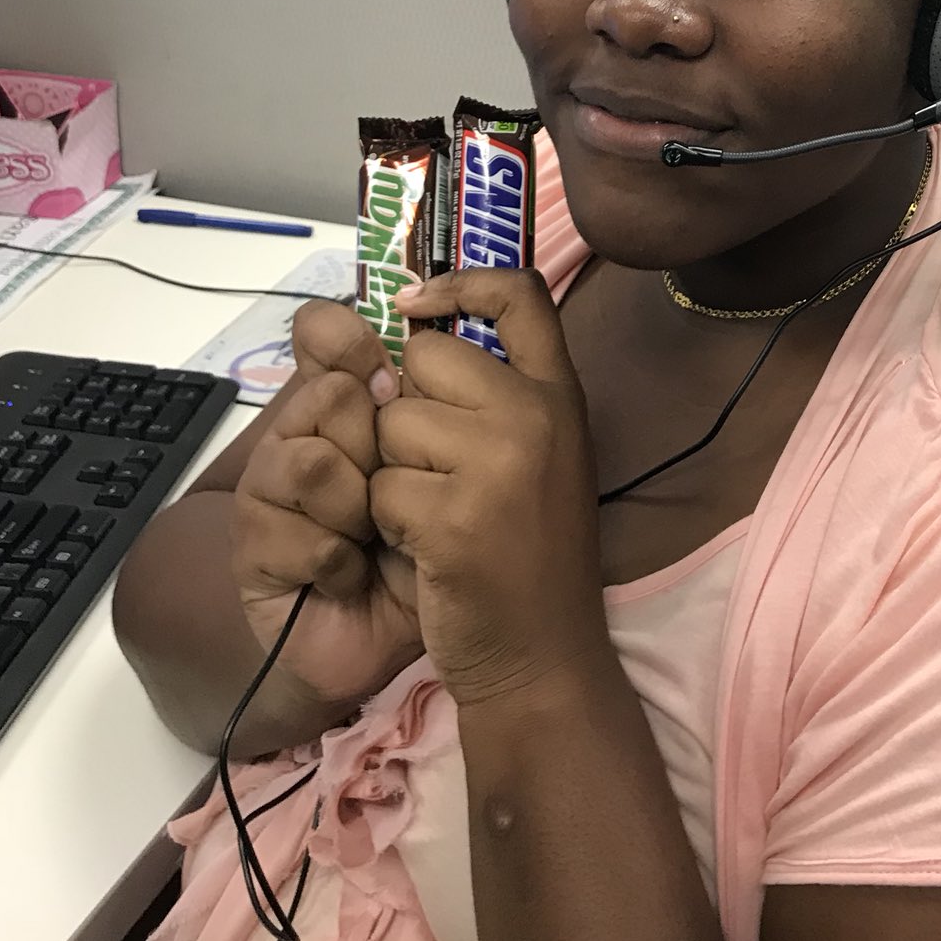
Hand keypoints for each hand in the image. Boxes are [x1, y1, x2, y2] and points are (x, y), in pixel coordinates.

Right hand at [232, 301, 423, 706]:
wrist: (424, 635)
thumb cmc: (445, 536)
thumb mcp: (455, 453)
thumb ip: (435, 380)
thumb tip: (407, 303)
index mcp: (344, 397)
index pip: (322, 328)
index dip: (352, 340)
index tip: (388, 379)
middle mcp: (299, 429)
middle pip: (332, 393)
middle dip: (385, 451)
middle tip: (399, 491)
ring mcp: (268, 487)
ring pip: (313, 460)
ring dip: (362, 510)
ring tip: (377, 538)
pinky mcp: (251, 546)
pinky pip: (301, 532)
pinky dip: (340, 562)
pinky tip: (352, 576)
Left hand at [371, 270, 609, 711]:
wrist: (544, 657)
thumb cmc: (529, 553)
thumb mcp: (537, 454)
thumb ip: (492, 394)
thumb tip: (407, 329)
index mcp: (561, 394)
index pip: (521, 293)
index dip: (460, 283)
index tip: (416, 303)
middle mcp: (538, 415)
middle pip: (426, 359)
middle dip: (408, 408)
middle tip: (437, 467)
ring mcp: (499, 463)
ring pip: (393, 423)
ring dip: (394, 469)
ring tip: (436, 512)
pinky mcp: (454, 516)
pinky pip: (380, 485)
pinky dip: (386, 519)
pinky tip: (426, 546)